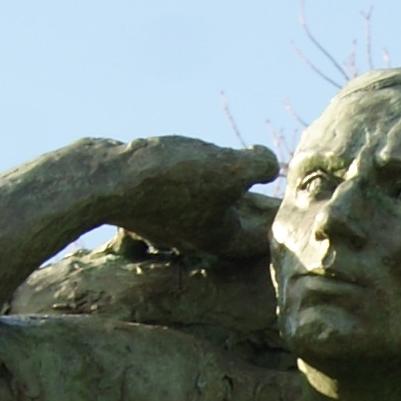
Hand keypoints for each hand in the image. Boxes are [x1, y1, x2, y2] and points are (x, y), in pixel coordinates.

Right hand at [107, 136, 279, 260]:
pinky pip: (180, 196)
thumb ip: (258, 166)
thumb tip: (269, 165)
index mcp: (222, 239)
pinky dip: (194, 181)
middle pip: (237, 224)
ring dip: (224, 191)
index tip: (298, 203)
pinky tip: (193, 161)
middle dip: (257, 206)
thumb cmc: (169, 178)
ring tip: (238, 168)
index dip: (283, 218)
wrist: (102, 179)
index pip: (264, 236)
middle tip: (276, 185)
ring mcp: (167, 224)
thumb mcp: (228, 168)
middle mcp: (195, 238)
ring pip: (207, 209)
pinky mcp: (146, 205)